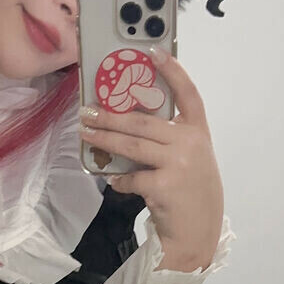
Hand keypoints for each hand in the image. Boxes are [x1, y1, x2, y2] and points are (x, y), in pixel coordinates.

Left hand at [79, 51, 222, 266]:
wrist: (199, 233)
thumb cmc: (190, 192)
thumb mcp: (189, 159)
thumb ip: (169, 139)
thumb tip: (126, 124)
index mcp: (198, 132)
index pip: (188, 93)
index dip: (172, 70)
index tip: (152, 51)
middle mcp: (191, 143)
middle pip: (143, 121)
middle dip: (110, 114)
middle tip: (87, 110)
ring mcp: (178, 164)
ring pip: (131, 144)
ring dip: (104, 138)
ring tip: (85, 132)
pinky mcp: (164, 185)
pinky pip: (131, 176)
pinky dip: (118, 179)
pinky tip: (114, 180)